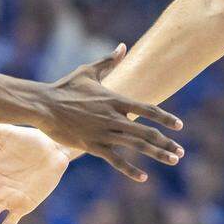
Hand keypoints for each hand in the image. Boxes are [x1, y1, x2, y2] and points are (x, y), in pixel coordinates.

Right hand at [32, 44, 183, 179]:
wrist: (42, 105)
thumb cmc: (65, 87)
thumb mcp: (89, 71)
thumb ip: (109, 61)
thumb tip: (122, 46)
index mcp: (116, 100)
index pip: (148, 110)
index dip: (165, 118)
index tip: (179, 126)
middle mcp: (114, 117)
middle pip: (147, 131)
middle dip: (166, 142)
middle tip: (181, 151)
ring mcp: (104, 132)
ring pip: (136, 145)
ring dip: (157, 153)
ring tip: (173, 160)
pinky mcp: (92, 145)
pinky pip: (115, 160)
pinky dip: (130, 169)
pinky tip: (143, 177)